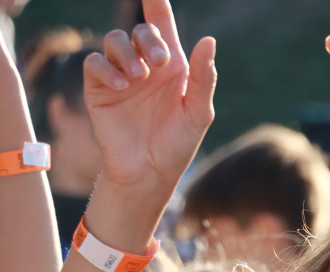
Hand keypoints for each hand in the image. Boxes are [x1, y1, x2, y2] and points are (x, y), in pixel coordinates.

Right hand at [83, 0, 215, 194]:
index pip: (163, 26)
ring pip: (115, 41)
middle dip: (149, 39)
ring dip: (127, 53)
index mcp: (173, 68)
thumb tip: (209, 40)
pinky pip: (95, 63)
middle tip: (160, 63)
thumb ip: (203, 76)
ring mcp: (121, 76)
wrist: (150, 171)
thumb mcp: (198, 111)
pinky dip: (107, 69)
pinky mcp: (99, 89)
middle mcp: (146, 67)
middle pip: (140, 31)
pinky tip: (122, 87)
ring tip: (139, 79)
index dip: (157, 4)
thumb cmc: (178, 143)